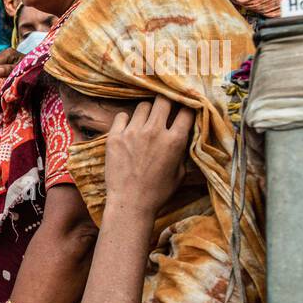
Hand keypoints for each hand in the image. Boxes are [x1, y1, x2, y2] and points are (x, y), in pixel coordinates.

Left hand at [105, 97, 194, 217]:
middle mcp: (155, 132)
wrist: (130, 203)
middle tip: (165, 107)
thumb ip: (183, 151)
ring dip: (147, 111)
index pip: (186, 110)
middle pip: (164, 99)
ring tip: (146, 121)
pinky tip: (128, 128)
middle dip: (167, 101)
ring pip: (143, 105)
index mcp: (175, 140)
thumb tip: (184, 135)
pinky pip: (122, 116)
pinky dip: (126, 119)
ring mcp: (133, 132)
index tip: (184, 108)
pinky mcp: (115, 137)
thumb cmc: (158, 192)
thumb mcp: (180, 172)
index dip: (187, 106)